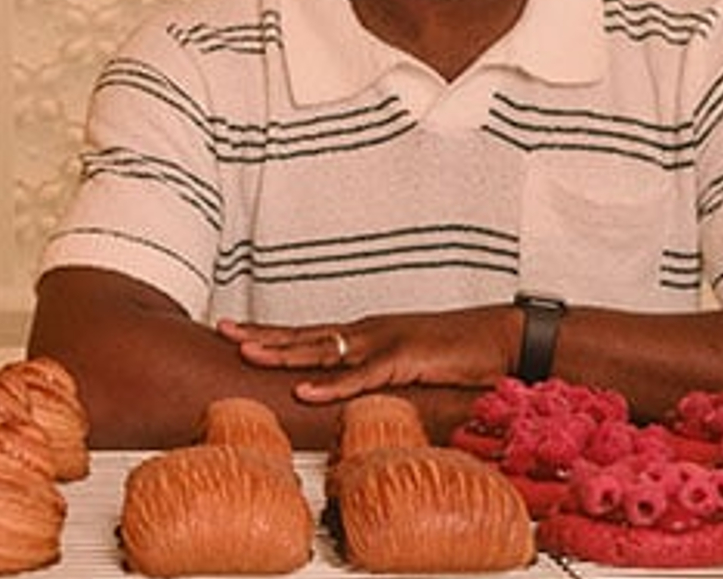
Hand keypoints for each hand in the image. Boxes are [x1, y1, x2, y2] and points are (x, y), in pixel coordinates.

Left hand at [220, 306, 515, 404]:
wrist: (501, 340)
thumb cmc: (457, 356)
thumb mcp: (407, 367)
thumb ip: (376, 376)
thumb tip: (349, 391)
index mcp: (365, 335)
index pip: (308, 333)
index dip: (271, 333)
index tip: (233, 331)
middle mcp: (367, 333)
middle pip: (304, 335)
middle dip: (261, 334)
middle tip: (221, 331)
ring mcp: (383, 343)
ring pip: (323, 349)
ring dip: (283, 351)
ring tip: (246, 353)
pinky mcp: (404, 360)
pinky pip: (360, 376)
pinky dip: (330, 384)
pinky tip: (303, 390)